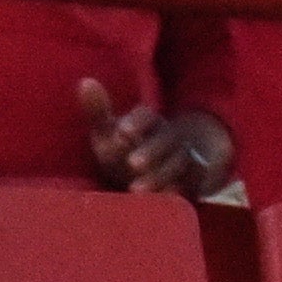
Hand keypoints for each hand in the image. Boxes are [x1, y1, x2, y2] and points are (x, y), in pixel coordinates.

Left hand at [78, 82, 230, 198]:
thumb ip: (97, 111)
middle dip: (150, 151)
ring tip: (137, 190)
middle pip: (165, 140)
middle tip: (131, 163)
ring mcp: (185, 158)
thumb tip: (86, 81)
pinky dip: (178, 192)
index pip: (146, 116)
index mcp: (149, 121)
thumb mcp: (108, 131)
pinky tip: (164, 199)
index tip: (122, 133)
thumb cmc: (124, 149)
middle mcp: (170, 136)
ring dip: (160, 176)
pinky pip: (191, 185)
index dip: (136, 123)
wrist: (163, 169)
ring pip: (179, 164)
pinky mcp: (195, 181)